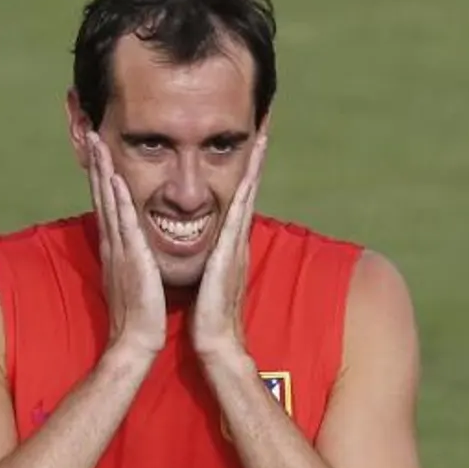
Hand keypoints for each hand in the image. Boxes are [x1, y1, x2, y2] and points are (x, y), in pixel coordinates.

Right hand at [85, 131, 166, 359]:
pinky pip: (122, 221)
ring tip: (97, 144)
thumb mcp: (135, 280)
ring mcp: (119, 249)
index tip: (99, 152)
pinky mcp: (130, 257)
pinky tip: (113, 178)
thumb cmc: (140, 316)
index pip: (108, 204)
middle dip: (96, 164)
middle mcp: (113, 244)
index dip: (102, 177)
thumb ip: (133, 260)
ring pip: (109, 201)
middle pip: (102, 196)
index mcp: (117, 248)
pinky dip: (117, 198)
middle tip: (91, 134)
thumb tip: (134, 250)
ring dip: (102, 171)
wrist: (136, 342)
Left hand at [190, 132, 268, 361]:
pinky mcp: (230, 257)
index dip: (245, 171)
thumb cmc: (206, 316)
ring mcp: (237, 247)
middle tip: (263, 124)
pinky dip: (244, 196)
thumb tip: (204, 249)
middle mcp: (237, 241)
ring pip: (246, 197)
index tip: (249, 143)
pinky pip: (238, 219)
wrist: (215, 343)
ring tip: (261, 136)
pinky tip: (246, 176)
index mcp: (228, 244)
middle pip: (248, 189)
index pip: (237, 199)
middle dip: (256, 158)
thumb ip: (209, 261)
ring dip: (254, 166)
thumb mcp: (207, 279)